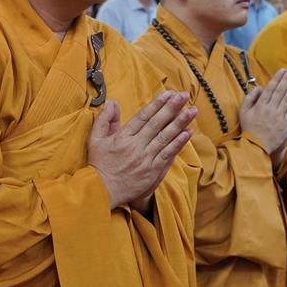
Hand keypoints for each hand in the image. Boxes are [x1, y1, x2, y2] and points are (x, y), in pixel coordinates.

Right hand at [87, 91, 196, 211]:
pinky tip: (188, 133)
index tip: (168, 93)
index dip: (157, 104)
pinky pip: (168, 154)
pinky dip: (179, 143)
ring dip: (180, 123)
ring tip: (192, 111)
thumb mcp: (95, 140)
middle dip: (172, 108)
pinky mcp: (153, 171)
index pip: (143, 116)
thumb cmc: (99, 165)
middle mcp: (136, 146)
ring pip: (166, 137)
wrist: (102, 192)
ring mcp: (146, 159)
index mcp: (122, 137)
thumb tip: (112, 102)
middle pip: (157, 123)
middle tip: (184, 95)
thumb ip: (104, 119)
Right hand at [239, 66, 286, 162]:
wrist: (256, 146)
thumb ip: (250, 98)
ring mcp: (279, 116)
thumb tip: (259, 88)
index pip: (270, 88)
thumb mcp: (243, 112)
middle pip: (281, 90)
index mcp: (260, 105)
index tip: (283, 70)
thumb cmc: (249, 129)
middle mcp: (270, 109)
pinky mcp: (286, 124)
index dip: (277, 78)